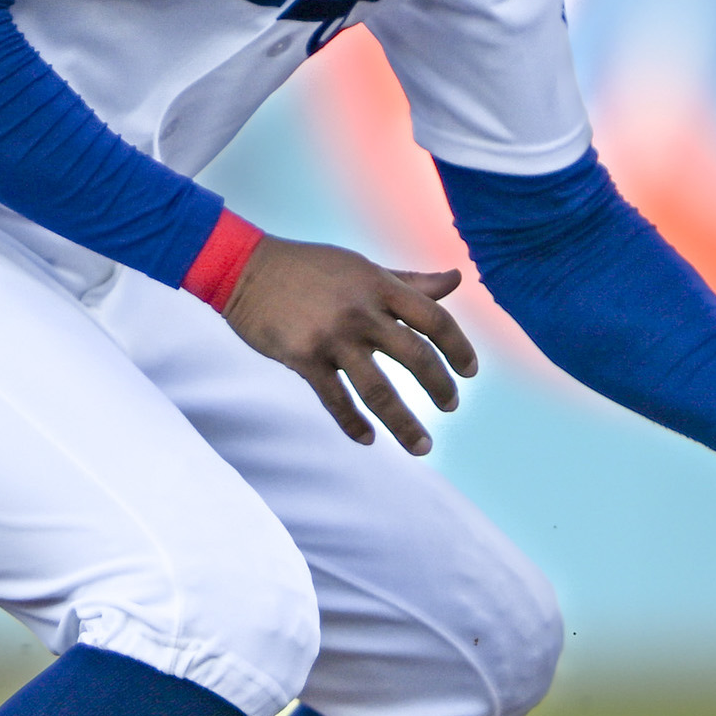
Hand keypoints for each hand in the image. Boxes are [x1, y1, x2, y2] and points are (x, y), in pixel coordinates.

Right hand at [222, 239, 478, 454]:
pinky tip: (367, 439)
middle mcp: (361, 311)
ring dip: (404, 423)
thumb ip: (410, 281)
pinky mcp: (303, 357)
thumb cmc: (310, 268)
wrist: (246, 269)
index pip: (434, 320)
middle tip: (451, 406)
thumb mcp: (363, 268)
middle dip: (440, 387)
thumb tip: (456, 280)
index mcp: (380, 286)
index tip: (470, 372)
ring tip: (422, 446)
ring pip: (378, 389)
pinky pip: (335, 400)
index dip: (459, 348)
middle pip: (416, 356)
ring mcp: (331, 336)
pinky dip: (353, 424)